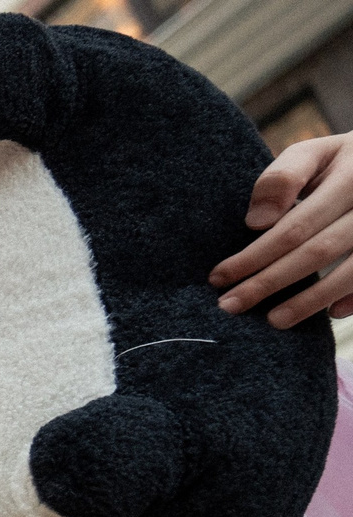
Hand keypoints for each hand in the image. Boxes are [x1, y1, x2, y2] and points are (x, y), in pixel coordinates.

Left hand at [213, 133, 352, 327]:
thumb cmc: (338, 163)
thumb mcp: (313, 155)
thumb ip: (284, 178)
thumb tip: (257, 222)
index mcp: (350, 174)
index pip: (297, 224)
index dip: (256, 254)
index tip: (219, 277)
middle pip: (319, 250)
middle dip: (270, 282)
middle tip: (231, 305)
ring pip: (351, 271)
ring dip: (311, 300)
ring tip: (273, 321)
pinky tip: (330, 314)